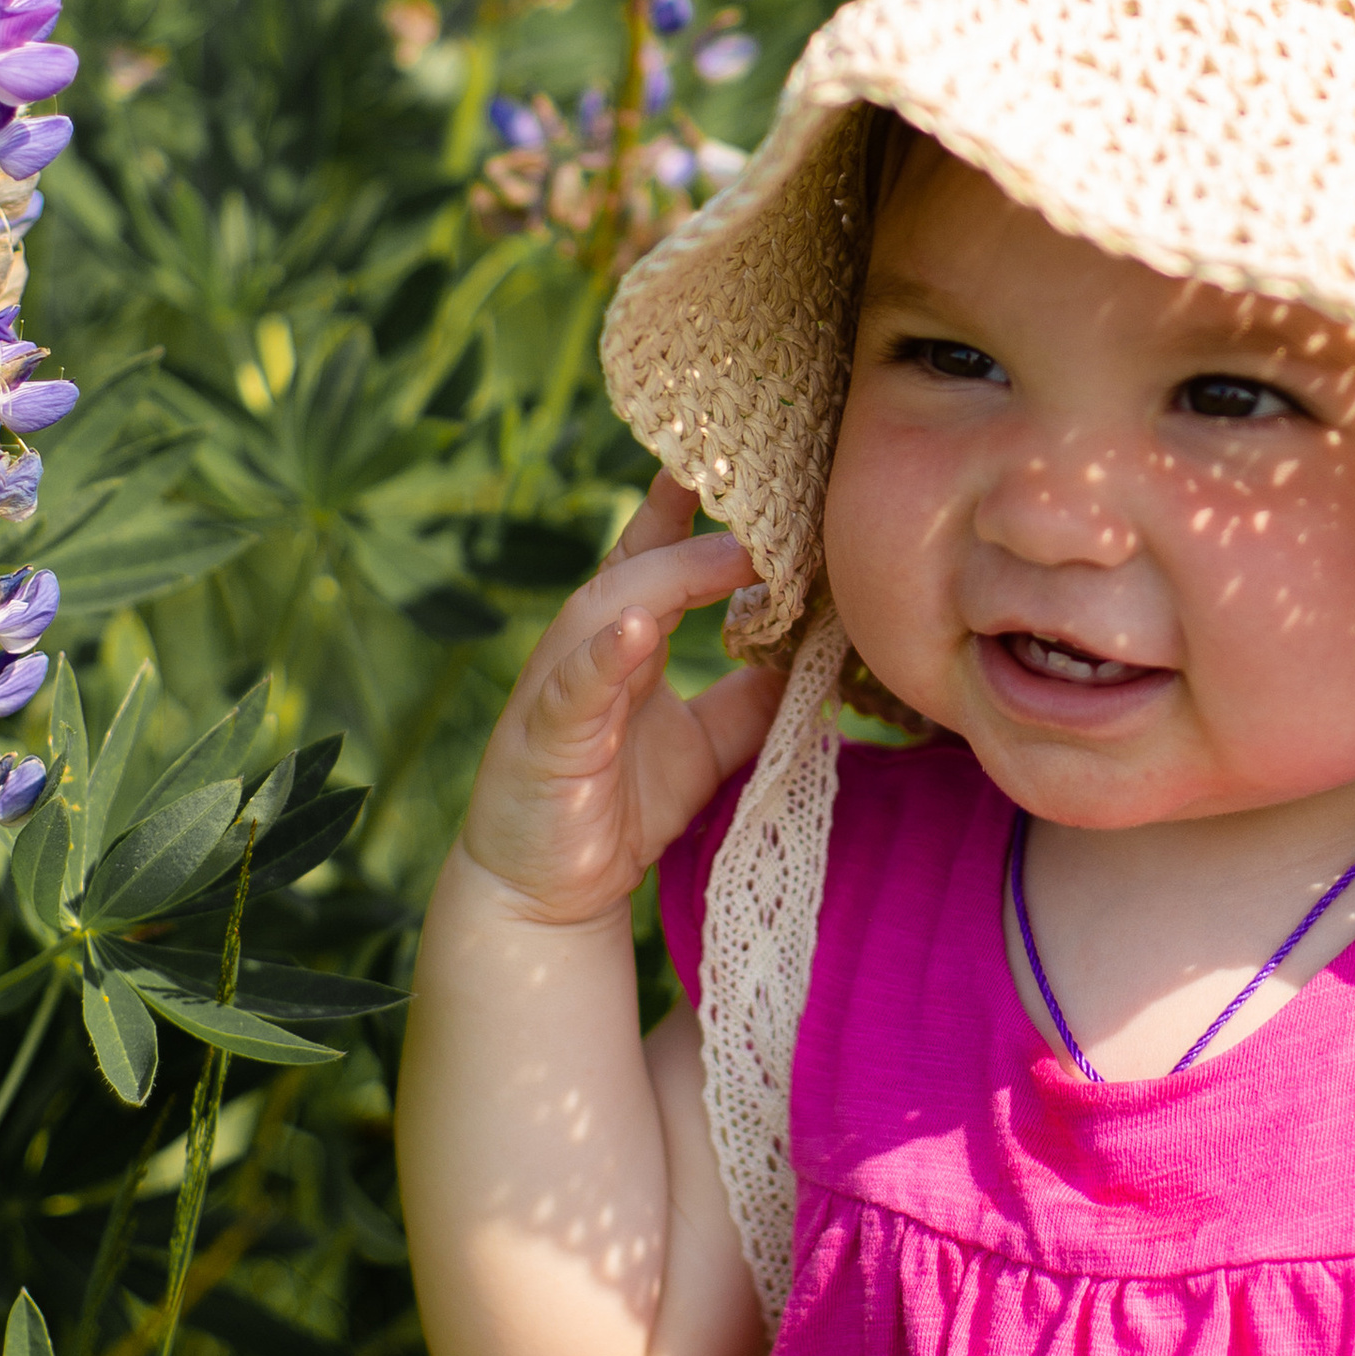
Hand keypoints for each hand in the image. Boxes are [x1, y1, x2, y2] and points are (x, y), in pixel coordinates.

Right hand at [456, 474, 785, 927]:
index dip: (684, 511)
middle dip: (685, 528)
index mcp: (624, 649)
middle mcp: (587, 655)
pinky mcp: (545, 741)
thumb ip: (747, 703)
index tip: (730, 460)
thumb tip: (809, 657)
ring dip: (663, 578)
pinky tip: (637, 630)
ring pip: (603, 612)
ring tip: (726, 555)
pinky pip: (573, 688)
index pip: (654, 562)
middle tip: (751, 495)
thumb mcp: (703, 749)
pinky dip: (603, 655)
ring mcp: (561, 693)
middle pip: (632, 570)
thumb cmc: (619, 809)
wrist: (548, 894)